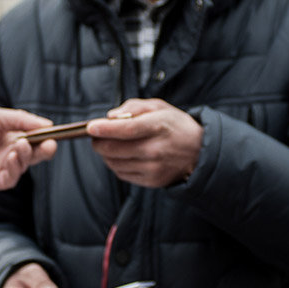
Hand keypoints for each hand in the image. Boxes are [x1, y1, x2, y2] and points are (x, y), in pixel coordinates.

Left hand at [0, 106, 57, 190]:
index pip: (34, 139)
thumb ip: (21, 120)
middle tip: (48, 145)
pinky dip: (14, 169)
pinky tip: (10, 157)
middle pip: (33, 155)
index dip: (46, 139)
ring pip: (22, 167)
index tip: (54, 135)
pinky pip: (9, 178)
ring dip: (26, 157)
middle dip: (43, 151)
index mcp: (9, 135)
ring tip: (19, 146)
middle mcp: (6, 152)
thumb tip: (49, 124)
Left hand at [84, 99, 201, 187]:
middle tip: (95, 135)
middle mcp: (156, 149)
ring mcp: (154, 168)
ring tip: (109, 144)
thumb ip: (133, 107)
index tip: (90, 127)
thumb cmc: (175, 125)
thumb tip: (110, 117)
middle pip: (115, 149)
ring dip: (105, 153)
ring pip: (114, 163)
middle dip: (98, 142)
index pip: (127, 130)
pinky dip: (115, 164)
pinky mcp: (152, 181)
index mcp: (159, 126)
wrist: (198, 152)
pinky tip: (121, 155)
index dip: (105, 129)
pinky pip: (122, 174)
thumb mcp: (160, 107)